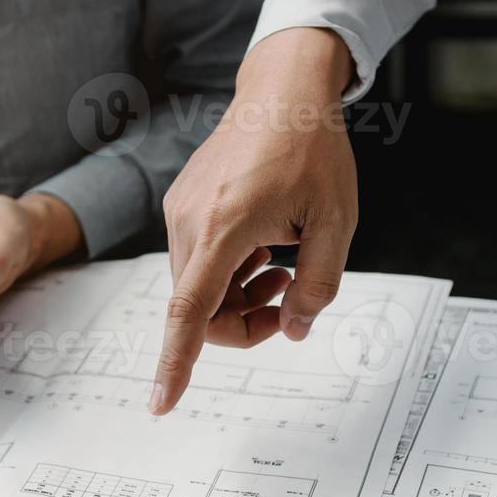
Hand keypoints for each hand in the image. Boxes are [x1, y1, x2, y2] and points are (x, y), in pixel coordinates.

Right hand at [149, 27, 357, 415]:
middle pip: (200, 310)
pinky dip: (228, 273)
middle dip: (244, 322)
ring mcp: (180, 212)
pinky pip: (197, 263)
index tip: (160, 404)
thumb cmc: (313, 151)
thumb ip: (317, 286)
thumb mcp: (336, 223)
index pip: (188, 311)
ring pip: (198, 290)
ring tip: (281, 268)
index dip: (175, 363)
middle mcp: (189, 221)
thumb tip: (293, 330)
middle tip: (290, 298)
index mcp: (224, 226)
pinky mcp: (182, 206)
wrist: (284, 92)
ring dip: (238, 297)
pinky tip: (262, 247)